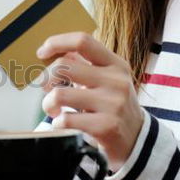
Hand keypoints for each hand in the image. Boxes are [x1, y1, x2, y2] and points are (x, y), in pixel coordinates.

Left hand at [37, 32, 144, 164]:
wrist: (137, 139)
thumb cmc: (114, 106)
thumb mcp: (107, 80)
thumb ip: (84, 63)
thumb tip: (56, 49)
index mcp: (115, 64)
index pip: (83, 41)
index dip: (57, 42)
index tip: (41, 52)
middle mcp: (116, 81)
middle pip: (64, 66)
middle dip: (47, 80)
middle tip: (49, 91)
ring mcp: (112, 104)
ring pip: (60, 94)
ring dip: (48, 104)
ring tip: (54, 110)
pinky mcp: (106, 126)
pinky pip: (66, 119)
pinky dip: (57, 123)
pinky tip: (64, 124)